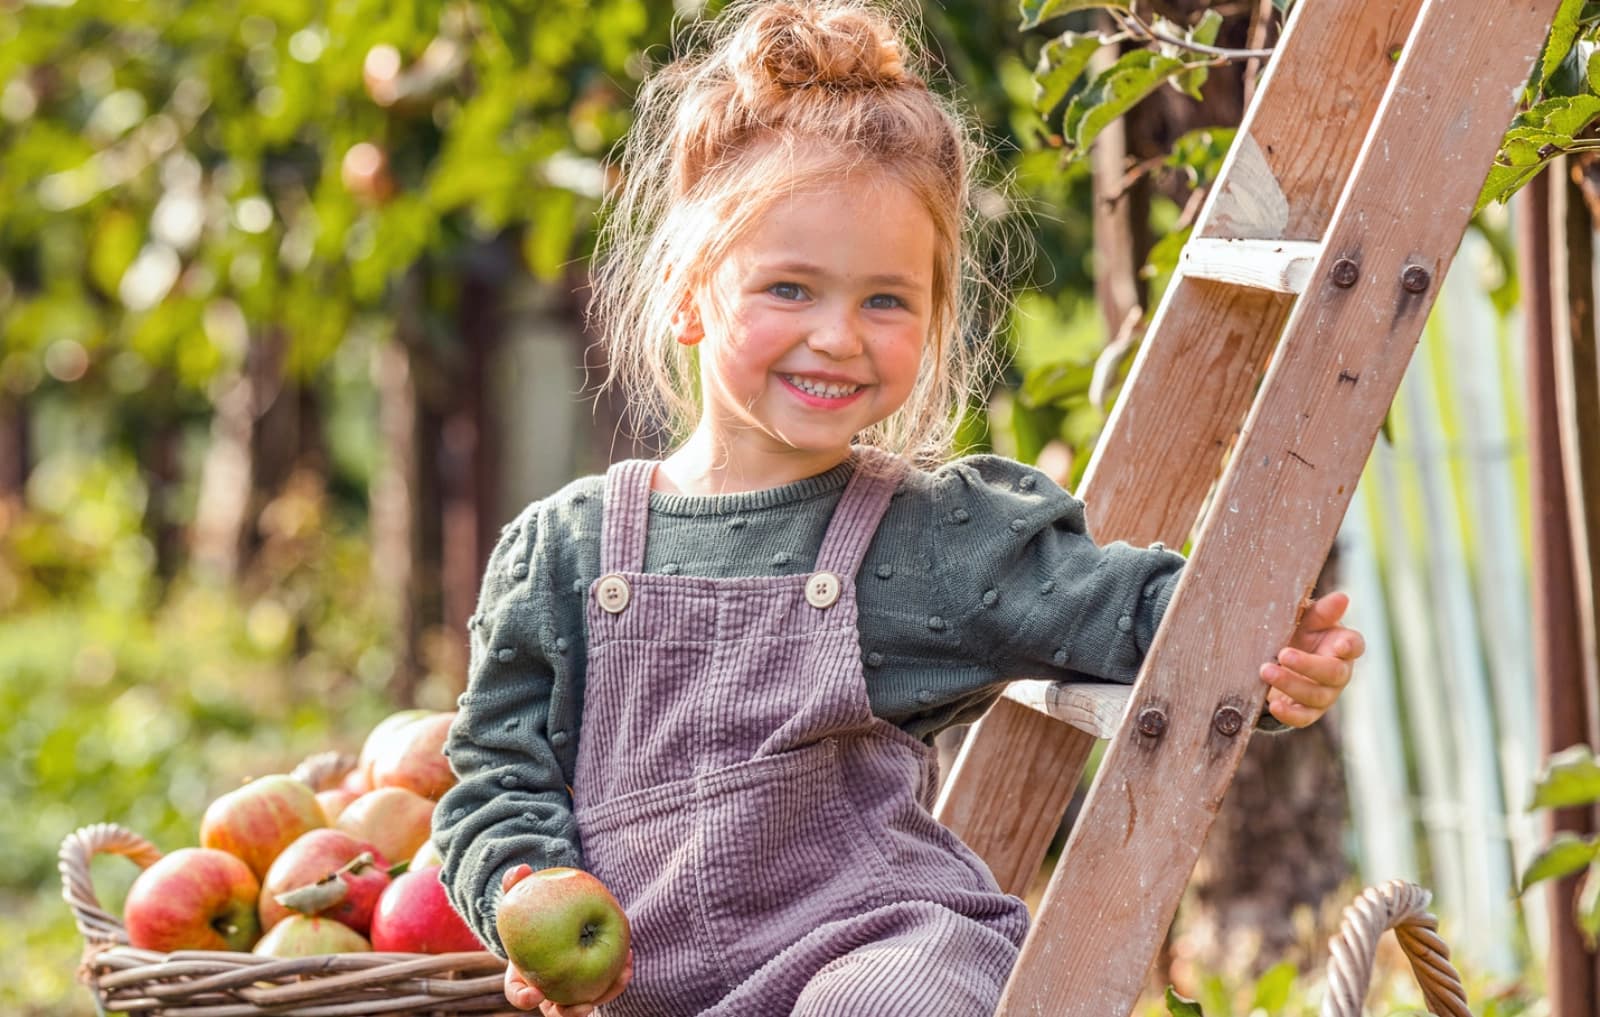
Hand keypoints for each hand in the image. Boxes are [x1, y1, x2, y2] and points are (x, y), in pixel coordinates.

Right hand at [500, 865, 633, 1015]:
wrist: (550, 920)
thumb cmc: (532, 911)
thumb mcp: (522, 898)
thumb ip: (516, 884)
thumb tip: (520, 870)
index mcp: (523, 976)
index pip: (519, 995)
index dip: (524, 998)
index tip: (534, 994)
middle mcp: (546, 991)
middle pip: (556, 1012)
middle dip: (570, 1013)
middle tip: (584, 1005)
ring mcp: (568, 991)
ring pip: (585, 1005)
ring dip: (605, 995)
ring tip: (621, 977)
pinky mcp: (590, 984)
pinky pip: (604, 987)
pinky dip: (617, 977)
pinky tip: (629, 958)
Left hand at [1260, 591, 1364, 727]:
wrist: (1280, 660)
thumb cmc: (1300, 635)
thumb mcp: (1307, 620)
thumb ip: (1322, 612)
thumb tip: (1342, 598)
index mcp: (1343, 646)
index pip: (1355, 645)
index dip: (1349, 645)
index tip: (1338, 643)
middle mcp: (1340, 673)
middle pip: (1334, 673)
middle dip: (1308, 665)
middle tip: (1282, 654)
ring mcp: (1326, 695)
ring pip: (1316, 696)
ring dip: (1291, 684)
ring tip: (1265, 671)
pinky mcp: (1309, 712)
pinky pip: (1303, 718)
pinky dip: (1289, 714)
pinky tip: (1274, 705)